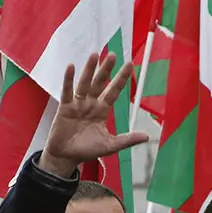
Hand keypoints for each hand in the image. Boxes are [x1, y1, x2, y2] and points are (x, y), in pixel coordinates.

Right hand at [39, 53, 149, 176]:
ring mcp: (78, 104)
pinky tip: (71, 67)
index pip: (114, 91)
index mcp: (102, 110)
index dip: (121, 79)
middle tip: (114, 55)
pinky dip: (68, 80)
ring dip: (89, 70)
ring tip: (95, 55)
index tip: (129, 64)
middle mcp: (91, 104)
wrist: (66, 157)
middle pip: (100, 83)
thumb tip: (146, 136)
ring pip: (85, 84)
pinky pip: (67, 91)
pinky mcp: (65, 108)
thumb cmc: (87, 150)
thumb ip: (127, 140)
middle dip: (106, 70)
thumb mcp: (110, 146)